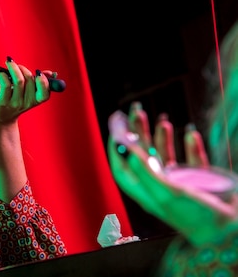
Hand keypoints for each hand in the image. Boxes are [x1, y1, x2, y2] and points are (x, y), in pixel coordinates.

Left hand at [0, 57, 51, 130]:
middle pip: (30, 80)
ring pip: (18, 80)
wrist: (1, 118)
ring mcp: (14, 103)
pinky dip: (3, 75)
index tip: (38, 72)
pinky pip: (5, 84)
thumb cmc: (15, 103)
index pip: (45, 94)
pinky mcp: (2, 101)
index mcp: (35, 100)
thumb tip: (51, 73)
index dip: (44, 82)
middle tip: (17, 66)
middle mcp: (26, 103)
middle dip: (23, 69)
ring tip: (10, 64)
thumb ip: (40, 83)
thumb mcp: (29, 95)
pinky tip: (1, 73)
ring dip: (14, 68)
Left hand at [108, 102, 237, 246]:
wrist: (231, 231)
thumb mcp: (166, 192)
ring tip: (162, 119)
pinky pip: (193, 160)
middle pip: (142, 155)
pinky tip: (190, 133)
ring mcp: (180, 183)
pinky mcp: (201, 182)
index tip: (116, 124)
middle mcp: (159, 186)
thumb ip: (144, 170)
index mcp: (146, 191)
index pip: (123, 166)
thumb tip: (125, 149)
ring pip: (165, 155)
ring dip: (162, 137)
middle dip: (137, 133)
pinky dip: (191, 146)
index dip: (116, 146)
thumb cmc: (196, 216)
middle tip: (136, 110)